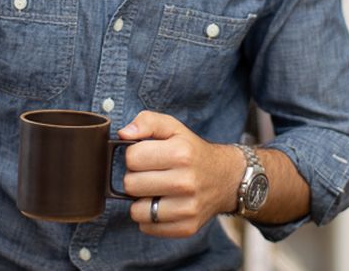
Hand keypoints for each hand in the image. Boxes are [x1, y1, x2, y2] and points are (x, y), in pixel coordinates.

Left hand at [118, 110, 242, 236]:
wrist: (226, 178)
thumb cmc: (192, 151)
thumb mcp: (173, 127)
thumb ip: (147, 121)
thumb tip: (123, 133)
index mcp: (180, 153)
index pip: (132, 158)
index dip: (134, 155)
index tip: (145, 156)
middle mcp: (185, 182)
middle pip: (131, 185)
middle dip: (135, 177)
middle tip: (150, 173)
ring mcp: (188, 208)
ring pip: (136, 211)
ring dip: (141, 200)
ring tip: (155, 190)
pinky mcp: (187, 227)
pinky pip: (148, 227)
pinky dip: (149, 217)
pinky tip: (162, 204)